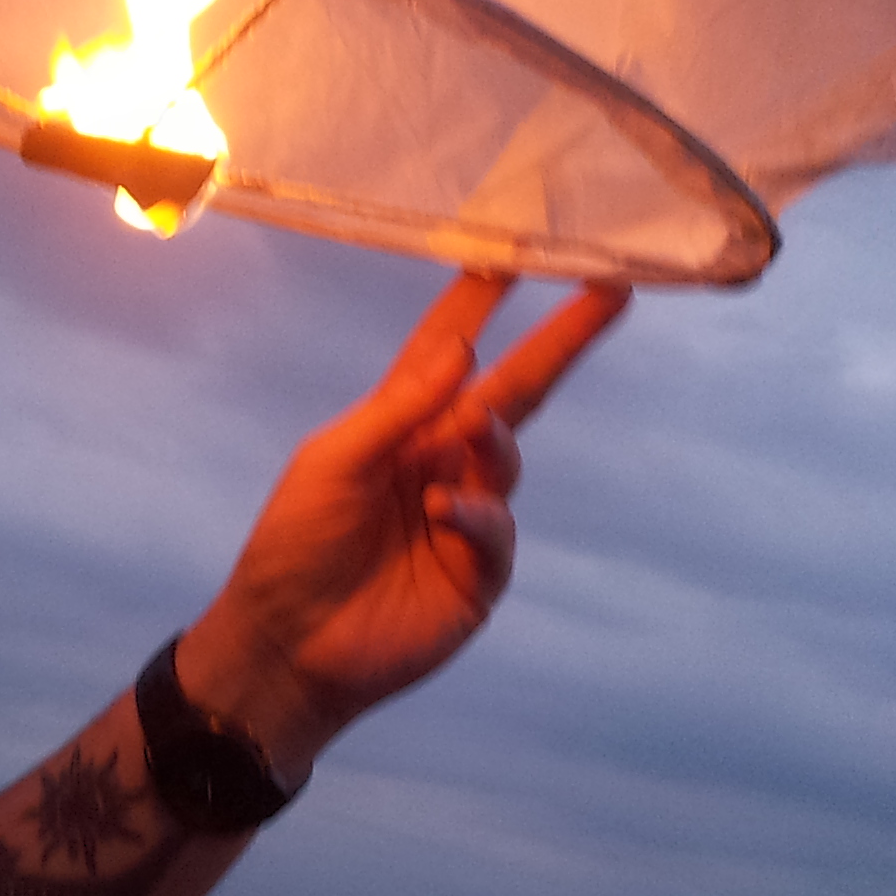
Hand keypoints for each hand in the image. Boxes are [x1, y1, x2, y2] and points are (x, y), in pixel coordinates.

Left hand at [177, 272, 629, 777]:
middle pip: (515, 391)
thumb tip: (462, 352)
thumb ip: (399, 408)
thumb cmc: (294, 545)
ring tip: (465, 437)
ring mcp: (467, 517)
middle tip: (608, 293)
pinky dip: (476, 514)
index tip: (515, 252)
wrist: (286, 643)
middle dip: (560, 341)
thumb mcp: (334, 461)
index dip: (480, 302)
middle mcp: (443, 460)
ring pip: (507, 459)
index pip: (450, 349)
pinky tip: (442, 513)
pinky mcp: (478, 575)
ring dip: (492, 441)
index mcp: (402, 424)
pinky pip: (497, 531)